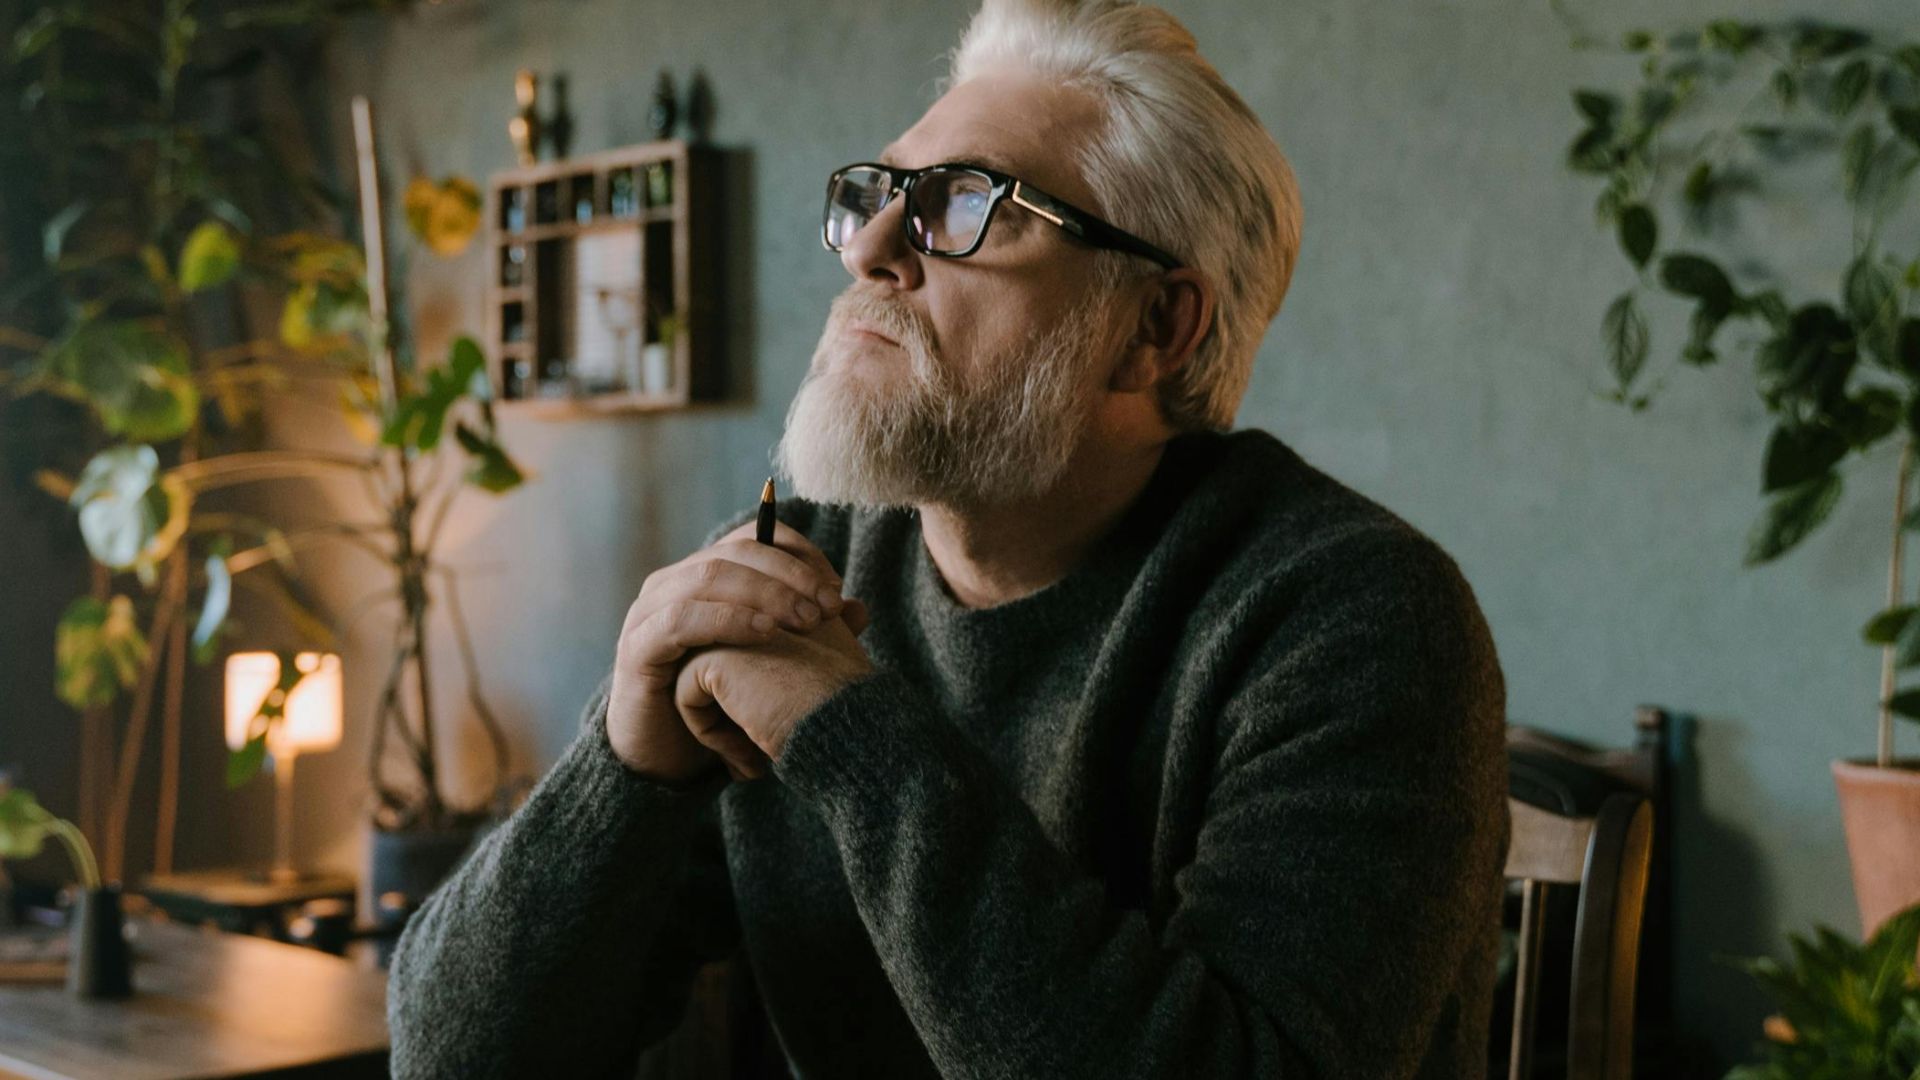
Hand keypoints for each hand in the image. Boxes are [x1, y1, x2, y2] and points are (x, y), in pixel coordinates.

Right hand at [606, 519, 866, 784]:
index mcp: (706, 576)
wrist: (668, 759)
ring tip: (807, 620)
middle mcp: (674, 583)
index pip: (754, 538)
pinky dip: (728, 619)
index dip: (799, 555)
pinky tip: (766, 634)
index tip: (836, 591)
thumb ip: (810, 634)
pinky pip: (681, 619)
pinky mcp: (637, 647)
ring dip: (765, 594)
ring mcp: (650, 611)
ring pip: (710, 576)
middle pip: (737, 552)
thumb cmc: (720, 703)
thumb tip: (858, 609)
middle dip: (791, 575)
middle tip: (830, 606)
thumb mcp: (771, 662)